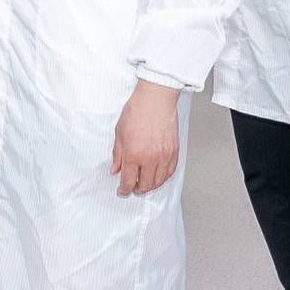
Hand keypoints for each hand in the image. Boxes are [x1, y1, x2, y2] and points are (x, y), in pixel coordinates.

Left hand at [111, 79, 181, 196]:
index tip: (122, 191)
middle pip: (145, 185)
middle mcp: (150, 158)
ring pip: (159, 181)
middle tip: (133, 187)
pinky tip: (158, 176)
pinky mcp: (174, 151)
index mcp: (133, 155)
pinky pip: (170, 172)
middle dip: (137, 189)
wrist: (155, 99)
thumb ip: (117, 154)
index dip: (124, 190)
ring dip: (151, 186)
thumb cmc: (137, 111)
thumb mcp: (119, 133)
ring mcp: (164, 156)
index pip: (128, 181)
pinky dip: (163, 177)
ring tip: (145, 183)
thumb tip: (115, 169)